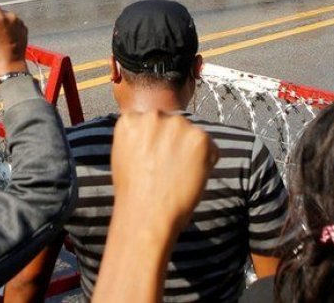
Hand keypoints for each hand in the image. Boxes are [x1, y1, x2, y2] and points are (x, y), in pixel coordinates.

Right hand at [111, 111, 218, 231]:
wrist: (146, 216)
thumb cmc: (133, 193)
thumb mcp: (122, 156)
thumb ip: (138, 137)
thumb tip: (157, 133)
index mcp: (131, 119)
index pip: (152, 122)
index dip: (157, 143)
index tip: (153, 161)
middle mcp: (153, 115)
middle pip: (174, 124)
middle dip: (176, 143)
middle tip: (168, 170)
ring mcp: (177, 125)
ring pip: (193, 135)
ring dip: (191, 152)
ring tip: (177, 176)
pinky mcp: (199, 138)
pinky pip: (211, 148)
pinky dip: (207, 162)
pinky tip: (190, 178)